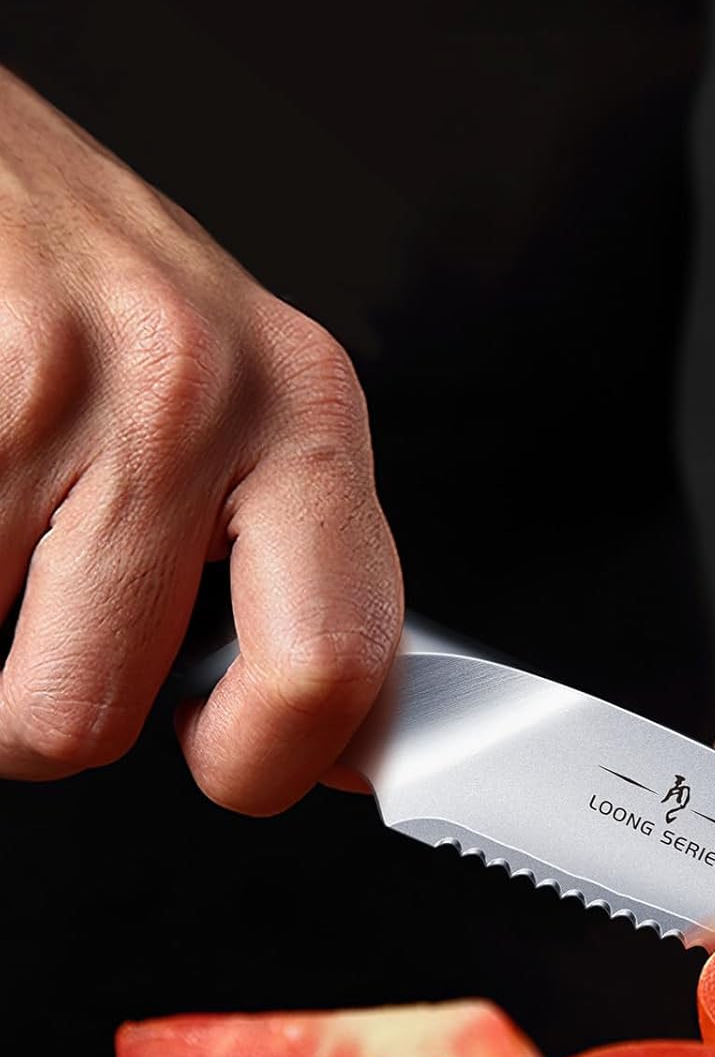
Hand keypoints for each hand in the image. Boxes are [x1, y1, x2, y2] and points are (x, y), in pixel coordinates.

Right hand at [0, 69, 400, 812]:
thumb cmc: (96, 294)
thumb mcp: (241, 411)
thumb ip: (288, 568)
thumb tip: (339, 744)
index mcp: (308, 418)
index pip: (336, 665)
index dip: (267, 761)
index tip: (229, 762)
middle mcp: (196, 397)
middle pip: (94, 714)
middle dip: (52, 724)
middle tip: (50, 648)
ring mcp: (54, 391)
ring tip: (1, 529)